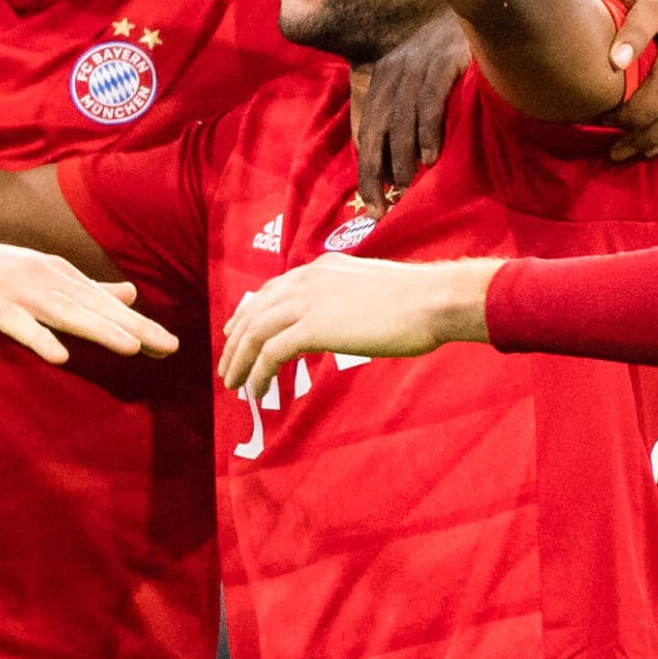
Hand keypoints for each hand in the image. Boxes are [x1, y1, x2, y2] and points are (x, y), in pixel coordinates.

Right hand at [0, 216, 178, 363]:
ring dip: (99, 330)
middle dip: (134, 328)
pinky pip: (17, 324)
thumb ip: (85, 289)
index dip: (139, 325)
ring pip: (64, 313)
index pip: (106, 305)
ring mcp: (15, 289)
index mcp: (58, 275)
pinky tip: (60, 357)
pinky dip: (39, 339)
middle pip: (95, 308)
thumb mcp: (39, 276)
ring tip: (132, 348)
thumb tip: (133, 294)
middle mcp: (43, 277)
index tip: (172, 346)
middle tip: (171, 348)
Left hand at [218, 254, 498, 398]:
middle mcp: (306, 280)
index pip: (270, 291)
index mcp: (319, 269)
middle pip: (255, 311)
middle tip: (227, 367)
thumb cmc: (415, 301)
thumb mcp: (368, 290)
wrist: (431, 301)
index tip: (235, 334)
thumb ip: (343, 299)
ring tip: (233, 384)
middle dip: (236, 342)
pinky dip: (259, 372)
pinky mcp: (314, 327)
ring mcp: (308, 301)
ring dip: (240, 360)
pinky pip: (272, 353)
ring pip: (256, 332)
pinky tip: (257, 389)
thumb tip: (337, 320)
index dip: (247, 314)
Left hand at [356, 12, 467, 205]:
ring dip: (401, 157)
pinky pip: (428, 103)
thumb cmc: (454, 54)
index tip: (374, 202)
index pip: (368, 130)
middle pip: (375, 128)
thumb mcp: (422, 78)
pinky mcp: (442, 63)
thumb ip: (409, 114)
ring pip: (400, 120)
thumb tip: (403, 167)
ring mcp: (418, 66)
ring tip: (406, 185)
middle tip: (381, 206)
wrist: (481, 4)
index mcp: (384, 78)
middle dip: (374, 171)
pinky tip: (431, 158)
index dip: (367, 168)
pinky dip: (427, 133)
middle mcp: (394, 71)